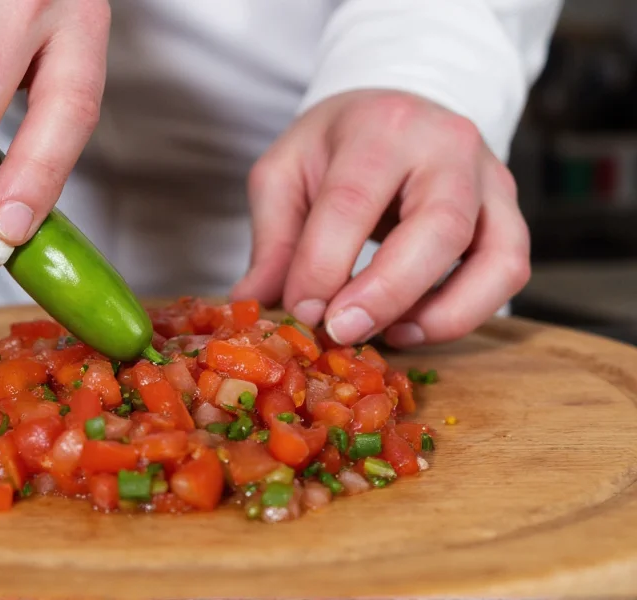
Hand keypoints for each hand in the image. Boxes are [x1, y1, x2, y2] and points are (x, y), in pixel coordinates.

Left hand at [230, 90, 530, 346]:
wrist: (393, 111)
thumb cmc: (336, 146)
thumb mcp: (285, 173)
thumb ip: (272, 239)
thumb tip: (254, 304)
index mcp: (381, 127)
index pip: (352, 202)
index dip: (323, 266)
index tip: (300, 312)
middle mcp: (449, 147)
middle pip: (438, 228)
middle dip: (386, 293)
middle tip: (342, 332)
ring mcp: (491, 181)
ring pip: (496, 258)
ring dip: (441, 315)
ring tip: (387, 335)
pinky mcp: (511, 215)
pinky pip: (508, 273)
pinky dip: (467, 312)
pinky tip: (412, 325)